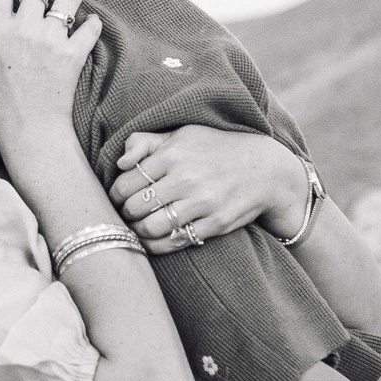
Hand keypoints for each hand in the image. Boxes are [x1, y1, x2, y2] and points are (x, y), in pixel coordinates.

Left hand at [108, 127, 311, 254]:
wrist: (264, 169)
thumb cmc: (215, 149)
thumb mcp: (182, 134)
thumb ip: (145, 142)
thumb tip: (120, 163)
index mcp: (173, 154)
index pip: (126, 182)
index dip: (115, 194)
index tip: (118, 198)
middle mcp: (186, 178)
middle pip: (134, 207)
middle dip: (125, 214)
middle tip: (126, 215)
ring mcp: (202, 203)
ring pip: (151, 228)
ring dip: (138, 232)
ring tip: (139, 228)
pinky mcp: (215, 224)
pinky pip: (174, 242)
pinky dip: (158, 246)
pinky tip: (155, 240)